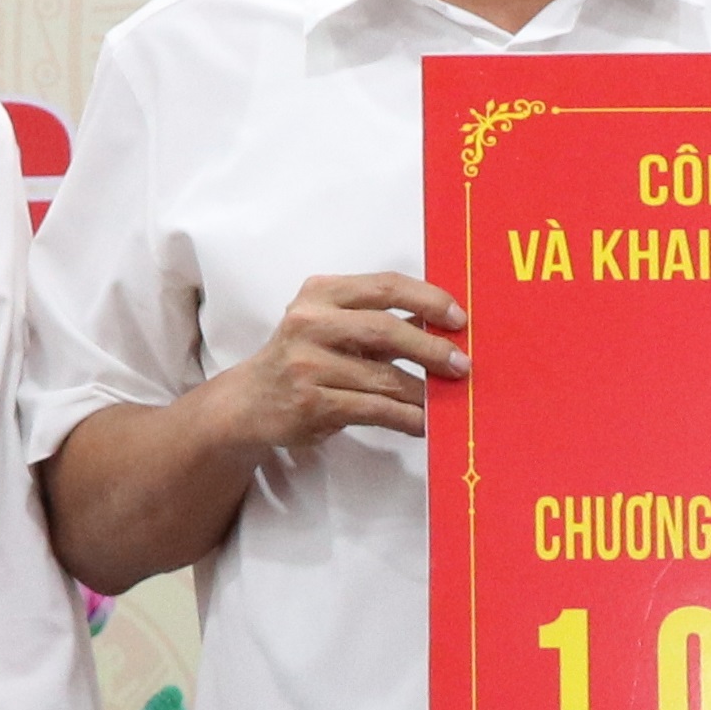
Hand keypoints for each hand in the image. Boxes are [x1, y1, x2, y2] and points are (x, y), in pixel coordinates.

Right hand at [205, 274, 468, 450]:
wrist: (248, 402)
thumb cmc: (302, 358)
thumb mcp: (329, 324)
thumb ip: (374, 319)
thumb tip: (443, 327)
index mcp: (321, 293)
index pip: (385, 286)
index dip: (428, 299)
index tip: (458, 317)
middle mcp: (310, 323)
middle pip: (384, 329)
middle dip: (430, 347)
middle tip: (461, 363)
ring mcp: (308, 365)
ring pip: (383, 377)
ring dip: (423, 391)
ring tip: (449, 399)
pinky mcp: (312, 403)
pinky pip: (374, 410)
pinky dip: (406, 418)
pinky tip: (424, 423)